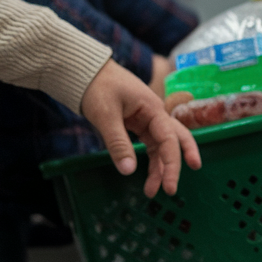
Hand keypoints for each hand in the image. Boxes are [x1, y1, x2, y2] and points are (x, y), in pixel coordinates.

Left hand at [80, 59, 200, 196]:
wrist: (85, 70)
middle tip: (172, 190)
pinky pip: (148, 143)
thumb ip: (118, 143)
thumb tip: (129, 171)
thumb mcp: (106, 115)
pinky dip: (149, 159)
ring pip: (160, 146)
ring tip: (151, 191)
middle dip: (175, 165)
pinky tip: (146, 174)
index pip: (169, 139)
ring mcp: (146, 118)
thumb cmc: (97, 86)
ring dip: (158, 167)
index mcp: (152, 108)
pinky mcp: (136, 122)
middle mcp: (154, 113)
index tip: (169, 186)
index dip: (172, 164)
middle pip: (175, 140)